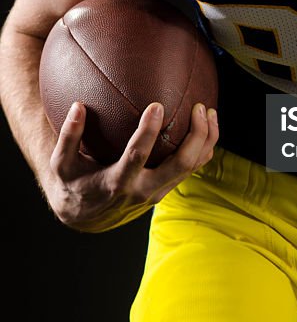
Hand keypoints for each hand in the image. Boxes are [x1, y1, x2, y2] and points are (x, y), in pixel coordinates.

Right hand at [45, 99, 218, 232]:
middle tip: (200, 107)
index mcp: (117, 183)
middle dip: (196, 136)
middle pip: (180, 165)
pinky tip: (206, 125)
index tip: (157, 105)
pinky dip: (203, 148)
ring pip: (192, 167)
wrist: (86, 216)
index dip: (148, 132)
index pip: (137, 156)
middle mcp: (143, 190)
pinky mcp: (166, 189)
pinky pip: (192, 168)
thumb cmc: (73, 183)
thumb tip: (78, 106)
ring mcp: (158, 191)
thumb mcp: (62, 163)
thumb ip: (69, 136)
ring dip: (206, 139)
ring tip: (210, 111)